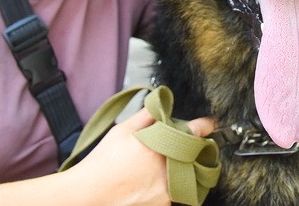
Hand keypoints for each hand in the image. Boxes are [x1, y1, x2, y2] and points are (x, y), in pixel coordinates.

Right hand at [66, 108, 216, 205]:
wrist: (89, 195)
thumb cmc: (102, 163)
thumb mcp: (122, 131)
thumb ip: (146, 116)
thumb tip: (162, 104)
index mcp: (159, 147)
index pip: (194, 132)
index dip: (204, 126)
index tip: (209, 124)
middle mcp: (167, 170)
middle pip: (194, 156)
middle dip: (192, 149)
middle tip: (181, 147)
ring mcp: (167, 190)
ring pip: (187, 175)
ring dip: (182, 169)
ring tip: (160, 167)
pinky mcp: (163, 205)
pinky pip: (176, 192)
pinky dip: (170, 185)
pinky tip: (151, 182)